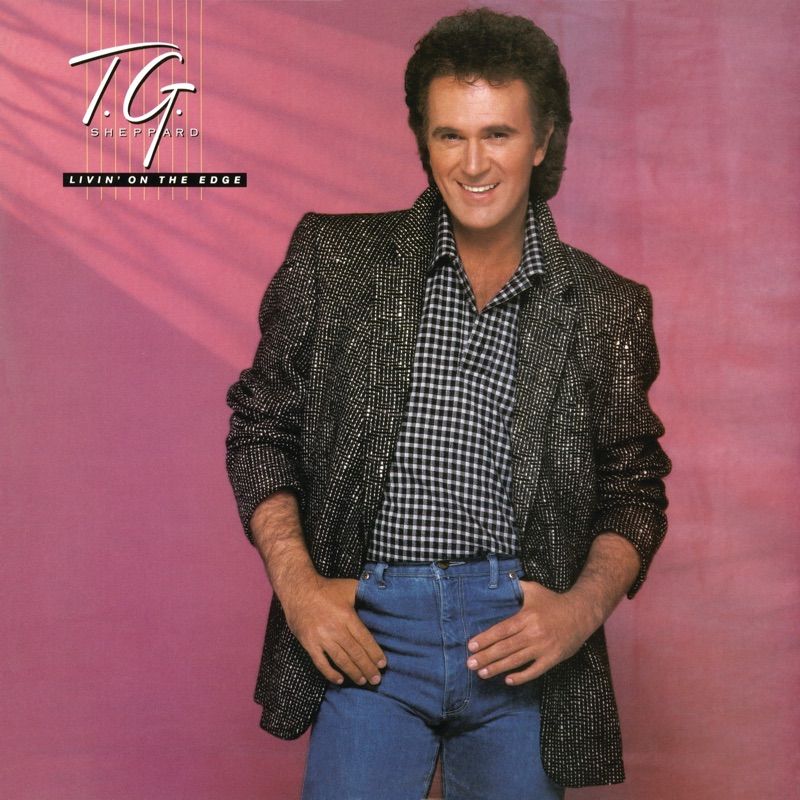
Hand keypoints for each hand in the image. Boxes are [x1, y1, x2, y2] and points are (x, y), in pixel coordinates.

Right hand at [281, 575, 386, 686]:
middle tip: (376, 680)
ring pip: (340, 659)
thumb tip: (382, 597)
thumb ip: (365, 593)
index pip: (364, 639)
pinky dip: (330, 673)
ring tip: (362, 681)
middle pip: (355, 652)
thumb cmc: (327, 588)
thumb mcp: (349, 586)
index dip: (374, 653)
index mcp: (346, 615)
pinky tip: (339, 680)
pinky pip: (320, 662)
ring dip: (353, 672)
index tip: (382, 664)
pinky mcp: (309, 643)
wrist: (299, 589)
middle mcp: (335, 628)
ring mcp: (321, 637)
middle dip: (367, 667)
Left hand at [466, 580, 598, 684]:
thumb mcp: (534, 590)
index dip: (485, 639)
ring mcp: (543, 648)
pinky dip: (521, 677)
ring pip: (516, 660)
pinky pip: (534, 671)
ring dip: (497, 668)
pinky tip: (508, 680)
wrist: (581, 613)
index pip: (501, 630)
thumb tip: (500, 580)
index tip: (471, 646)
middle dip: (485, 656)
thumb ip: (516, 586)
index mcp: (526, 617)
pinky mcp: (552, 659)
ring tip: (482, 673)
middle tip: (469, 664)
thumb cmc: (554, 601)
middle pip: (505, 647)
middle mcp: (533, 633)